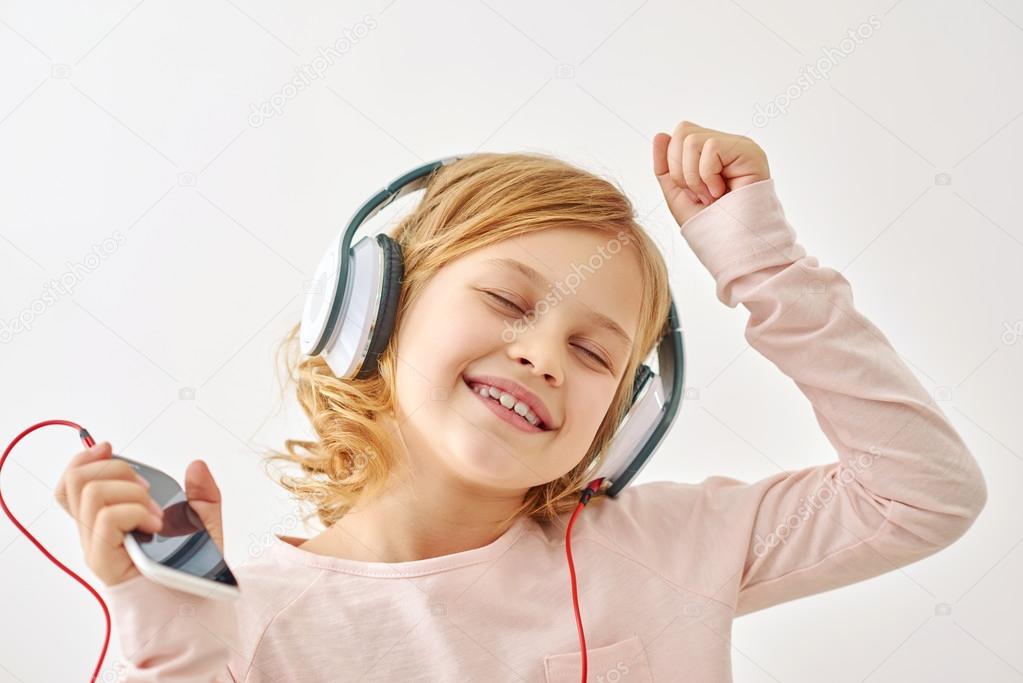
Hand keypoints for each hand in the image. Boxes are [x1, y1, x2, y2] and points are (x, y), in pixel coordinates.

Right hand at [54, 442, 225, 587]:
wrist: (191, 603)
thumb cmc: (189, 566)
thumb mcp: (204, 522)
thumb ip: (202, 493)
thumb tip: (197, 466)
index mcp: (107, 516)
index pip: (71, 483)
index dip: (83, 459)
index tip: (109, 447)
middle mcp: (94, 530)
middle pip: (76, 480)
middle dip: (117, 469)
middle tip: (147, 490)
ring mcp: (97, 544)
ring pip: (92, 493)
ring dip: (131, 491)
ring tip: (154, 512)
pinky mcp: (103, 559)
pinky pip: (107, 518)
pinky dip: (135, 511)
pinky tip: (155, 524)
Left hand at [652, 121, 770, 226]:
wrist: (733, 245)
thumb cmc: (709, 223)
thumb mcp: (677, 194)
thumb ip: (666, 166)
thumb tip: (660, 135)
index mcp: (711, 152)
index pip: (680, 134)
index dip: (674, 163)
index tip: (691, 192)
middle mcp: (727, 144)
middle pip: (683, 131)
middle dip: (681, 170)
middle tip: (700, 194)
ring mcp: (739, 145)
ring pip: (692, 140)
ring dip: (694, 176)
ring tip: (711, 196)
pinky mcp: (749, 150)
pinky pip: (711, 146)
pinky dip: (708, 175)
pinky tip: (722, 192)